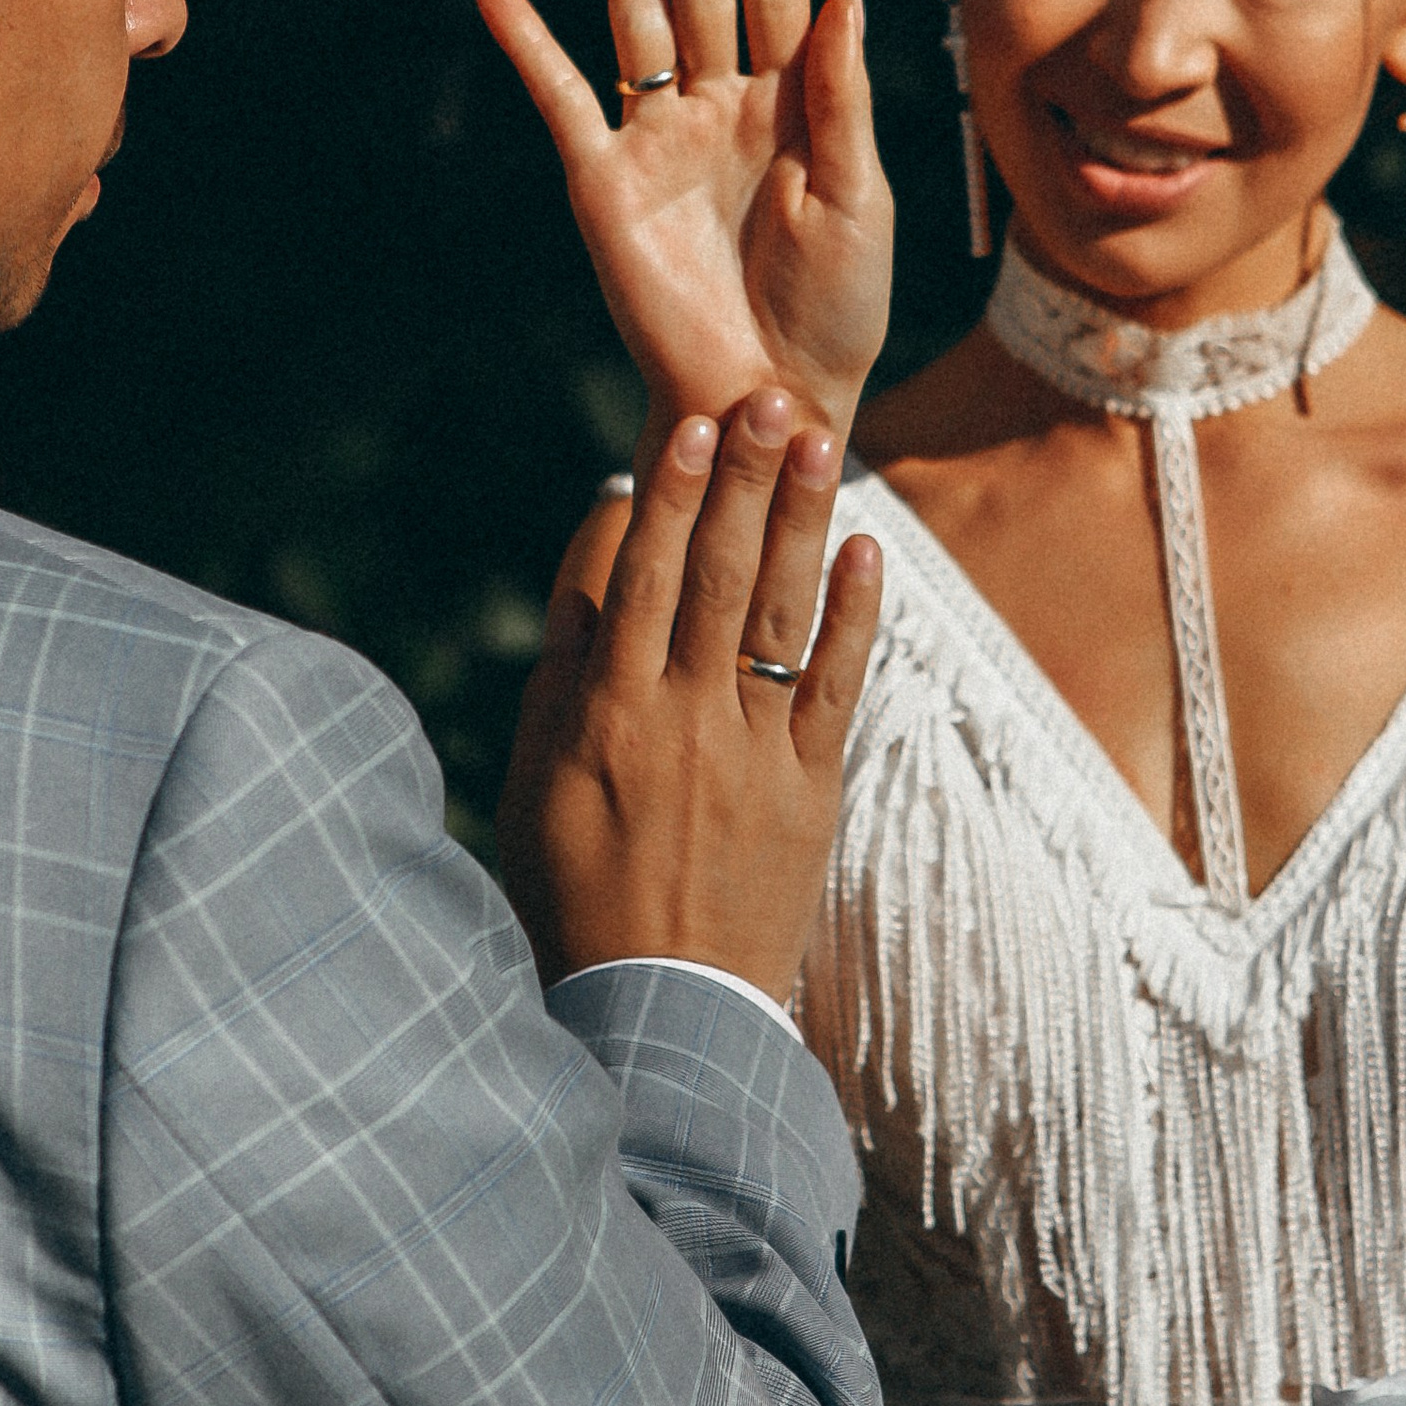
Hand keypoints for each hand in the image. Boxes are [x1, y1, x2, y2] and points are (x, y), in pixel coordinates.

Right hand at [471, 0, 892, 447]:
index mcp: (795, 102)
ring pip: (637, 15)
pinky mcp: (604, 183)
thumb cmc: (838, 308)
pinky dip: (525, 43)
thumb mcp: (862, 197)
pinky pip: (559, 98)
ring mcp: (661, 137)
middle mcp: (724, 104)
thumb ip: (843, 93)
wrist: (774, 396)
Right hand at [496, 389, 881, 1003]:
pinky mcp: (810, 790)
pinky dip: (855, 616)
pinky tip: (868, 550)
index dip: (671, 497)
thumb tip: (592, 569)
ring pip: (779, 613)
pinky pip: (837, 686)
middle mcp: (682, 721)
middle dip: (743, 480)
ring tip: (815, 441)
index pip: (643, 580)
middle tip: (766, 397)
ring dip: (800, 520)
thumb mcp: (536, 784)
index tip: (688, 426)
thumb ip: (565, 675)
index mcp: (607, 715)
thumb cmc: (575, 895)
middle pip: (719, 576)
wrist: (657, 1009)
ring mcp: (752, 754)